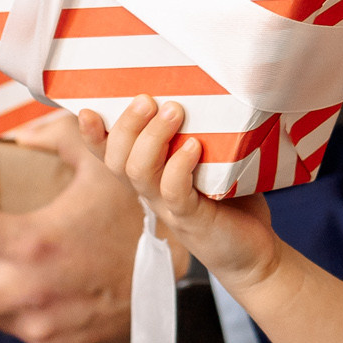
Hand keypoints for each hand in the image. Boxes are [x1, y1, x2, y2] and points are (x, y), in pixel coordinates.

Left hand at [0, 110, 145, 342]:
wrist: (188, 280)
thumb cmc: (143, 216)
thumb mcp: (106, 166)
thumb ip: (59, 139)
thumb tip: (19, 138)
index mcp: (32, 243)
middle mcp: (29, 293)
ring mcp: (42, 328)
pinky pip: (24, 328)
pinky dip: (20, 307)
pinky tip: (41, 288)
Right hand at [94, 94, 280, 291]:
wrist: (254, 253)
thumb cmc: (232, 203)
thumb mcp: (213, 161)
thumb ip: (202, 132)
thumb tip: (202, 89)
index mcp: (150, 175)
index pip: (109, 154)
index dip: (93, 134)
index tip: (88, 110)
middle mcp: (151, 191)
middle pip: (117, 159)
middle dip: (127, 126)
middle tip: (148, 100)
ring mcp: (169, 206)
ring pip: (139, 172)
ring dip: (152, 138)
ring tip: (174, 112)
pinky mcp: (192, 219)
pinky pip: (174, 191)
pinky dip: (180, 166)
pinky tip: (192, 147)